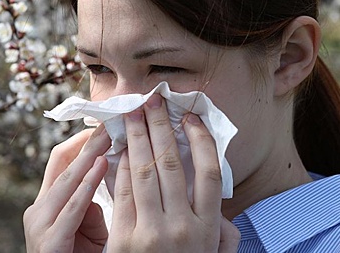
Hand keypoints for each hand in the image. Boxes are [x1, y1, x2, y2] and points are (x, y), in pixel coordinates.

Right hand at [23, 126, 110, 252]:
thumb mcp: (85, 232)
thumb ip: (89, 209)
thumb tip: (96, 184)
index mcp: (44, 206)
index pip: (59, 164)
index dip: (80, 144)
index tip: (102, 130)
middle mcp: (38, 211)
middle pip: (62, 166)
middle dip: (88, 143)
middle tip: (108, 124)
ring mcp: (40, 225)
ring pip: (66, 181)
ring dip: (90, 155)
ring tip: (108, 137)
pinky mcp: (50, 241)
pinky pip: (72, 207)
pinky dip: (88, 185)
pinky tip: (101, 166)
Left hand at [106, 94, 239, 252]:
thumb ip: (221, 234)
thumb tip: (220, 208)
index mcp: (207, 229)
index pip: (208, 173)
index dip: (199, 140)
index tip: (190, 118)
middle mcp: (182, 228)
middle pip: (171, 164)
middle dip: (160, 128)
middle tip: (152, 102)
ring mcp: (152, 233)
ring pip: (144, 172)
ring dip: (137, 139)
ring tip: (133, 115)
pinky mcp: (124, 239)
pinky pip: (122, 193)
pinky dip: (119, 166)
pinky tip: (119, 148)